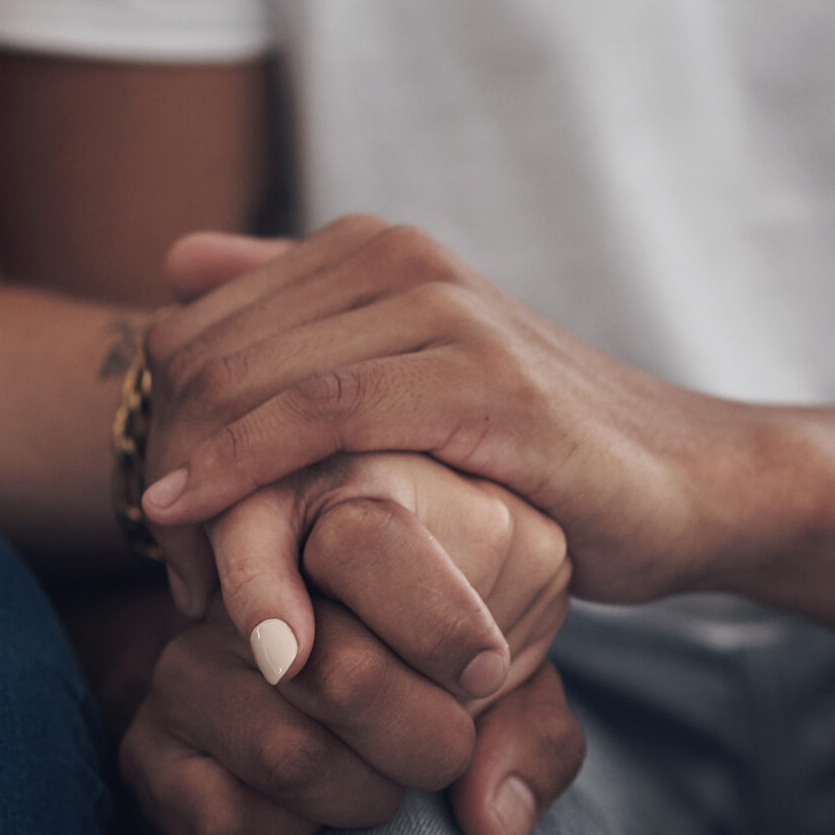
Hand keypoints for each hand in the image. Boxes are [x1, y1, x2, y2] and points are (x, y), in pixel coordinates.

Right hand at [121, 452, 584, 834]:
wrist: (332, 689)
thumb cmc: (441, 662)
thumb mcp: (508, 670)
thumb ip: (530, 728)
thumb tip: (492, 820)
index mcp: (349, 504)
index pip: (363, 542)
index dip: (435, 624)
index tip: (481, 673)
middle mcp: (244, 577)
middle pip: (341, 672)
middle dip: (425, 741)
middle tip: (445, 747)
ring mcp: (185, 658)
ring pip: (290, 756)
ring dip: (368, 796)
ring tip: (384, 776)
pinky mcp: (145, 740)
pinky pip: (230, 820)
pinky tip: (311, 808)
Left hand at [143, 217, 735, 613]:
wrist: (685, 482)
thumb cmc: (534, 449)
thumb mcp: (410, 375)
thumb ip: (299, 315)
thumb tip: (177, 260)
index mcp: (368, 248)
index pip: (187, 331)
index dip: (149, 434)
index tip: (161, 530)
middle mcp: (398, 255)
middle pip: (203, 359)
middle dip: (165, 469)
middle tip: (171, 573)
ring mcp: (442, 308)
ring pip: (248, 385)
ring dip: (198, 492)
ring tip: (195, 585)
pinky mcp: (481, 377)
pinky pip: (321, 416)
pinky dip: (248, 479)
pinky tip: (209, 540)